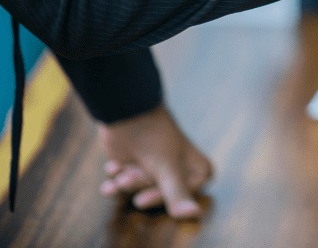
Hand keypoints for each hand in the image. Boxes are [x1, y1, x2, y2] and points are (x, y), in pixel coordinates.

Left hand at [98, 104, 212, 218]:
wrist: (126, 111)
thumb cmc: (154, 137)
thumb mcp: (166, 168)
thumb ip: (177, 194)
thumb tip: (193, 216)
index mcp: (195, 168)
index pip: (183, 199)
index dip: (161, 197)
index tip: (145, 195)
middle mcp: (178, 169)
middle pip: (158, 196)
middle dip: (139, 185)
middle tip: (130, 177)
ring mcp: (155, 167)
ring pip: (140, 190)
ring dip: (125, 181)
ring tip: (119, 169)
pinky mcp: (136, 164)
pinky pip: (124, 183)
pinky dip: (115, 177)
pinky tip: (112, 167)